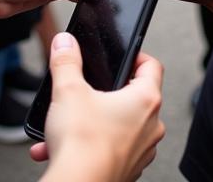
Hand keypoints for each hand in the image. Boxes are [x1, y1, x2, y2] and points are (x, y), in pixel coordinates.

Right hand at [30, 35, 163, 181]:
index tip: (121, 56)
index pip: (152, 66)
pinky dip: (88, 147)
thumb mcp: (68, 90)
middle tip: (86, 92)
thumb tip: (65, 43)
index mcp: (146, 100)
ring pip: (117, 127)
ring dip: (90, 123)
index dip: (136, 56)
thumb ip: (66, 61)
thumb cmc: (82, 144)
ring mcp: (141, 152)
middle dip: (104, 94)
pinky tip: (60, 148)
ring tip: (64, 125)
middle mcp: (151, 126)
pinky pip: (109, 151)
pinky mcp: (127, 171)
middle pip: (132, 97)